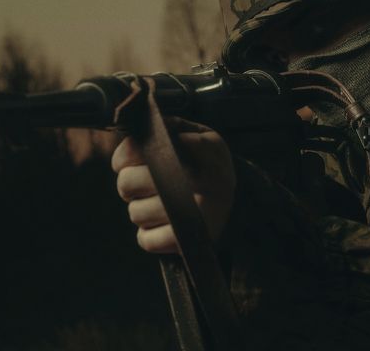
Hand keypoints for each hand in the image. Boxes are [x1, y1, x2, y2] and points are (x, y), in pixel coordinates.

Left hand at [111, 118, 235, 253]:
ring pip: (135, 213)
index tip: (127, 160)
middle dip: (129, 183)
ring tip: (159, 204)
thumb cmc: (207, 165)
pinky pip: (146, 240)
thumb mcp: (198, 135)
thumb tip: (132, 136)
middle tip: (142, 183)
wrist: (244, 205)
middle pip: (128, 182)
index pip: (140, 148)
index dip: (125, 156)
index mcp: (202, 147)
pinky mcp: (189, 241)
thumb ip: (167, 127)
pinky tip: (164, 225)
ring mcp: (197, 214)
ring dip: (141, 210)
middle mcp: (202, 179)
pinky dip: (149, 235)